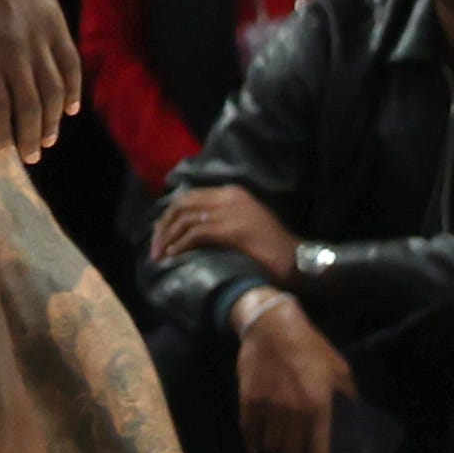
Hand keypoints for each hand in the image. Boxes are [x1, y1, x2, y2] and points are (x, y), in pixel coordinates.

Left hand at [149, 183, 305, 279]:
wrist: (298, 259)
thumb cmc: (272, 247)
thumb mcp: (243, 223)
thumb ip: (220, 218)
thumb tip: (188, 228)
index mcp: (232, 193)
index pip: (190, 197)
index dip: (170, 215)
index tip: (160, 232)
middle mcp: (229, 197)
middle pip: (182, 205)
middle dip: (163, 226)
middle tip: (155, 246)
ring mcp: (231, 212)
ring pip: (185, 219)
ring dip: (168, 238)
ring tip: (160, 255)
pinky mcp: (232, 230)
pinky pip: (195, 234)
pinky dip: (181, 244)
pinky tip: (174, 255)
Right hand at [232, 294, 352, 452]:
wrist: (271, 326)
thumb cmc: (311, 348)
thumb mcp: (340, 370)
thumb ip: (349, 398)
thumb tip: (357, 421)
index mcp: (319, 408)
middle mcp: (293, 413)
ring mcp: (268, 407)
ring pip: (271, 447)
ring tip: (281, 452)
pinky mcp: (248, 400)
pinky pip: (249, 432)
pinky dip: (253, 445)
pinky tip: (257, 449)